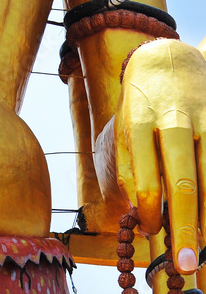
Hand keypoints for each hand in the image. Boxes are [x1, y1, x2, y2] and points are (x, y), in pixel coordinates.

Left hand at [115, 38, 205, 275]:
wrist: (169, 58)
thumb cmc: (142, 101)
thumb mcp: (124, 124)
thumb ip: (132, 165)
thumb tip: (142, 212)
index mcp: (141, 121)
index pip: (147, 174)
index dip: (150, 209)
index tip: (150, 230)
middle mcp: (175, 121)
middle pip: (183, 180)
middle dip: (186, 226)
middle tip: (185, 263)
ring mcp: (204, 120)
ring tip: (205, 250)